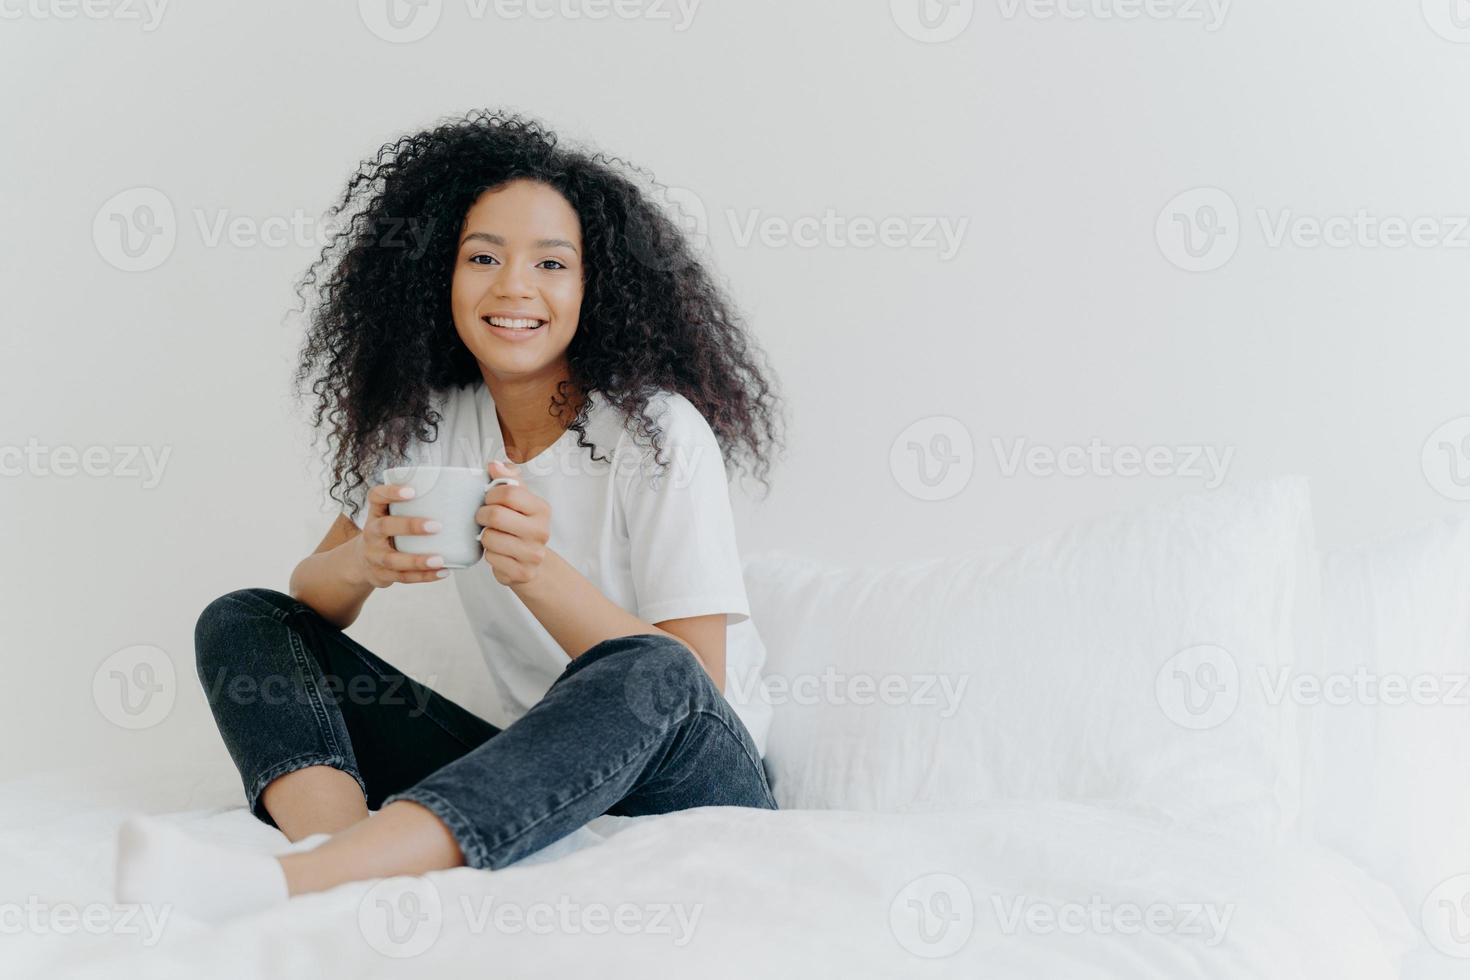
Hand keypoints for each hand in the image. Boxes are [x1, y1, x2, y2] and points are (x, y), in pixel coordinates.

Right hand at [351, 482, 448, 588]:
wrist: (363, 562)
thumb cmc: (389, 532)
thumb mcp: (391, 516)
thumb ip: (416, 505)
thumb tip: (460, 493)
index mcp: (376, 513)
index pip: (376, 496)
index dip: (391, 492)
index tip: (412, 491)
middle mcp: (371, 532)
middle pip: (385, 527)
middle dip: (410, 526)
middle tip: (436, 526)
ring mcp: (374, 555)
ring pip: (393, 559)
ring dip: (417, 560)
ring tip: (439, 560)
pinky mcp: (382, 574)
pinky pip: (403, 577)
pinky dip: (424, 576)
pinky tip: (442, 572)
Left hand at [477, 460, 551, 586]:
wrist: (532, 562)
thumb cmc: (520, 525)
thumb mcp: (518, 498)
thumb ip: (506, 478)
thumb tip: (494, 465)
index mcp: (541, 508)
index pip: (508, 492)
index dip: (491, 494)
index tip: (490, 500)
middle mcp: (541, 531)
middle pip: (496, 515)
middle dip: (482, 515)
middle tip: (484, 518)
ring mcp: (534, 554)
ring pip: (489, 538)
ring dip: (485, 537)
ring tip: (493, 536)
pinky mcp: (523, 573)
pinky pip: (491, 558)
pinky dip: (489, 555)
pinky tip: (499, 552)